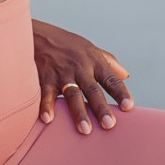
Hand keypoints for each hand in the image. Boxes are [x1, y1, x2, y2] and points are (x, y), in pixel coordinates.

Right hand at [31, 18, 134, 133]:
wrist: (36, 34)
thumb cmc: (65, 43)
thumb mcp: (89, 48)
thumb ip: (108, 61)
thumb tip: (125, 76)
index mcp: (93, 61)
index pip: (110, 78)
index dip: (120, 93)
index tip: (128, 107)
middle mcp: (79, 67)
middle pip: (93, 90)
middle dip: (101, 108)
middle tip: (110, 125)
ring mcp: (61, 73)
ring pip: (72, 94)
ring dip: (79, 113)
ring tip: (85, 130)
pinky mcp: (44, 78)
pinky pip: (46, 94)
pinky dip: (46, 106)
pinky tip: (48, 119)